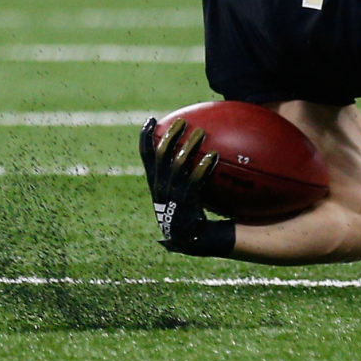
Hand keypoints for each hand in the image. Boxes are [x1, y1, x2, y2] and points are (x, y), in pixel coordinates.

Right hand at [139, 116, 222, 253]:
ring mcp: (171, 197)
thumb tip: (195, 150)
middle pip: (161, 155)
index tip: (152, 120)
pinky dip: (202, 167)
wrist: (192, 240)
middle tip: (183, 121)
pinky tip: (214, 156)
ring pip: (177, 165)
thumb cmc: (190, 212)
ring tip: (201, 132)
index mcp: (155, 182)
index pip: (146, 155)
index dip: (146, 137)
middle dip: (171, 135)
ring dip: (189, 146)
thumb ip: (182, 174)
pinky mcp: (185, 204)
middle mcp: (159, 187)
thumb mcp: (180, 192)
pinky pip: (193, 182)